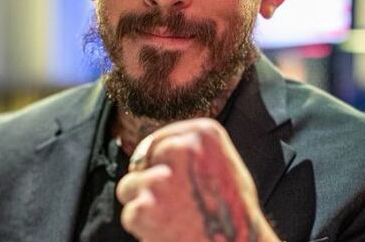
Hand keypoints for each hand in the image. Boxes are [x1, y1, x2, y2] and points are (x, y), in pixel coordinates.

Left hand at [116, 118, 280, 241]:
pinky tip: (168, 231)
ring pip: (129, 185)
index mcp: (204, 132)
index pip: (160, 140)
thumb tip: (159, 147)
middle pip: (142, 161)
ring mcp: (161, 179)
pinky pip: (130, 213)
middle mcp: (181, 148)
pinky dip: (143, 227)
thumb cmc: (235, 213)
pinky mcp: (144, 208)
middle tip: (176, 204)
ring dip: (143, 203)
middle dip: (149, 182)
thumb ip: (194, 149)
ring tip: (173, 218)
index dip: (160, 164)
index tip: (169, 179)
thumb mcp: (224, 164)